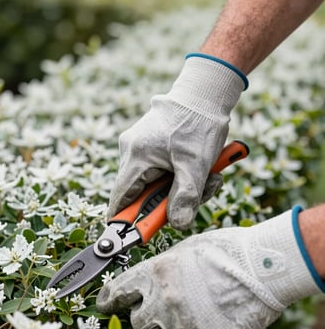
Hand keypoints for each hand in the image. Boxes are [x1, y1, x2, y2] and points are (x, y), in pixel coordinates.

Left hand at [97, 207, 320, 328]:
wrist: (263, 268)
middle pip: (138, 322)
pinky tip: (213, 320)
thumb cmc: (226, 251)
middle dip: (147, 316)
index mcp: (155, 274)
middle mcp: (163, 303)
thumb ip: (161, 268)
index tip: (104, 304)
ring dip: (175, 328)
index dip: (108, 299)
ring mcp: (183, 327)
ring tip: (198, 310)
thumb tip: (149, 280)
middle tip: (165, 306)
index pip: (117, 291)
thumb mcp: (185, 249)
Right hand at [107, 54, 246, 229]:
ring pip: (153, 184)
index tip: (131, 237)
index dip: (125, 220)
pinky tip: (198, 168)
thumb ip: (185, 197)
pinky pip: (159, 171)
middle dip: (168, 201)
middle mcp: (131, 151)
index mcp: (136, 156)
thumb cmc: (199, 123)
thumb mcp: (196, 164)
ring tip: (206, 176)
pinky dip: (178, 177)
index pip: (121, 198)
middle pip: (140, 193)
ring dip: (179, 188)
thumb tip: (177, 224)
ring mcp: (139, 147)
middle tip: (197, 195)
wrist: (205, 92)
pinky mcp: (150, 145)